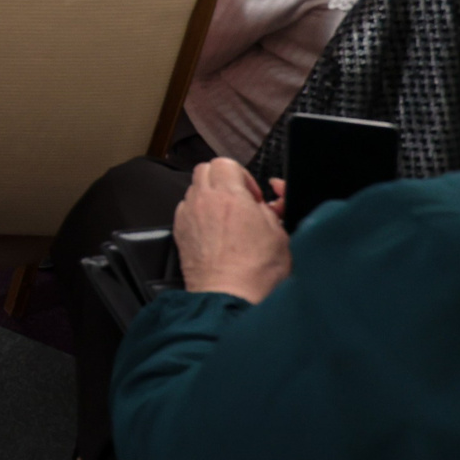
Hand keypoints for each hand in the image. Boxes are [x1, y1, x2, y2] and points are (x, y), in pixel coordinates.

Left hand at [172, 159, 290, 304]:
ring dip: (209, 196)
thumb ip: (270, 211)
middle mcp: (204, 201)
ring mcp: (188, 216)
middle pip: (205, 170)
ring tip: (227, 217)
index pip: (225, 163)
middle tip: (240, 201)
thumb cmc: (256, 272)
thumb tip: (264, 205)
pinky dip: (198, 213)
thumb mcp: (280, 234)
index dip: (242, 176)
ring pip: (193, 189)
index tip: (253, 196)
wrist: (229, 297)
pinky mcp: (179, 233)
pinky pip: (185, 210)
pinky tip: (213, 232)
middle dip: (223, 180)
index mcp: (230, 196)